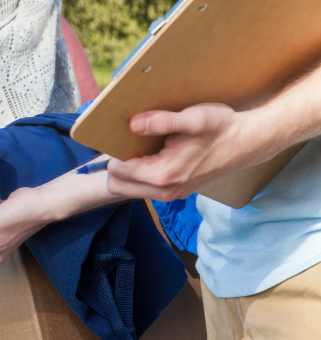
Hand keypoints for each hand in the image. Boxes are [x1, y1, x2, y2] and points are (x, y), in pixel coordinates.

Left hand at [107, 103, 279, 201]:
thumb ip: (161, 121)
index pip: (117, 171)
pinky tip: (154, 154)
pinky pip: (146, 188)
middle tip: (126, 143)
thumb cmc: (222, 128)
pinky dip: (141, 175)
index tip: (121, 137)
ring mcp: (171, 194)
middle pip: (117, 185)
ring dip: (128, 172)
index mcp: (163, 175)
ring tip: (140, 147)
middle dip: (116, 166)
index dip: (115, 152)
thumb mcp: (193, 118)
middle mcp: (165, 191)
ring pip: (130, 189)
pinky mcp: (177, 191)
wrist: (249, 142)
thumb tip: (133, 123)